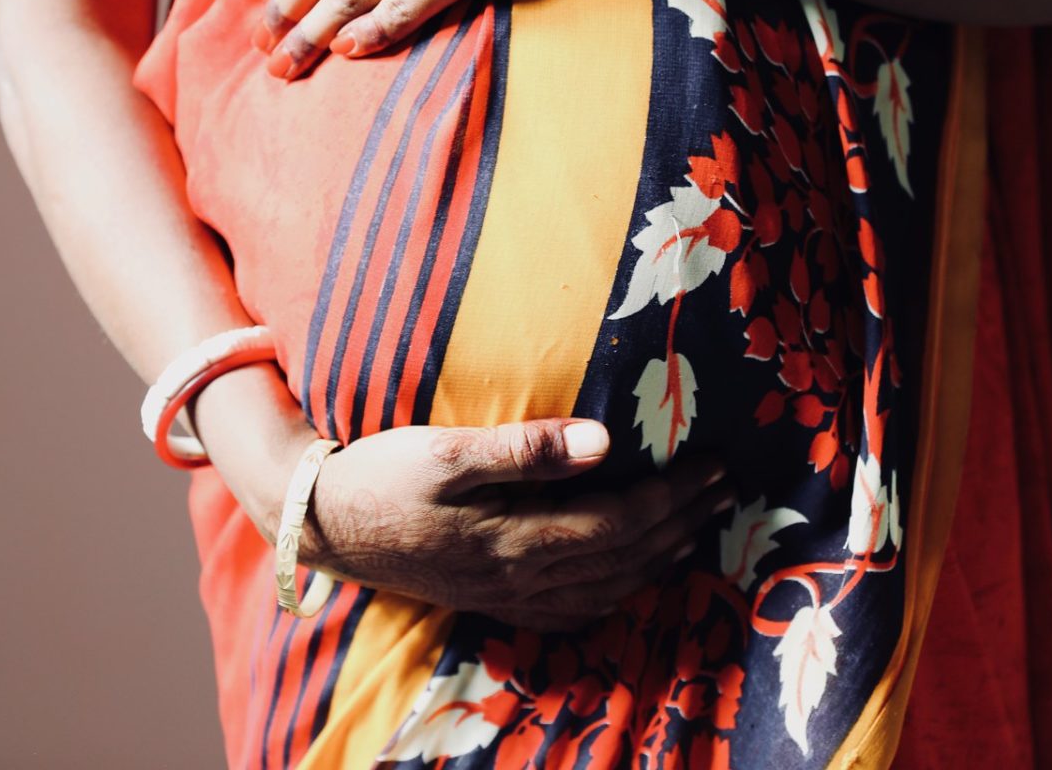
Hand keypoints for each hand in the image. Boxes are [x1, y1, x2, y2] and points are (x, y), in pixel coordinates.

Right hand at [294, 419, 733, 632]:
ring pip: (607, 586)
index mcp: (519, 538)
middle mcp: (524, 578)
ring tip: (698, 526)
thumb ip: (527, 448)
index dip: (675, 495)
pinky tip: (629, 577)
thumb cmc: (383, 476)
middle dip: (683, 521)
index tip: (716, 466)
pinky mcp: (493, 599)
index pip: (621, 520)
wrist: (324, 525)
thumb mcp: (447, 451)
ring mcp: (509, 596)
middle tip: (727, 489)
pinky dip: (616, 592)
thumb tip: (604, 441)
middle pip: (625, 555)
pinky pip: (574, 610)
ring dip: (660, 556)